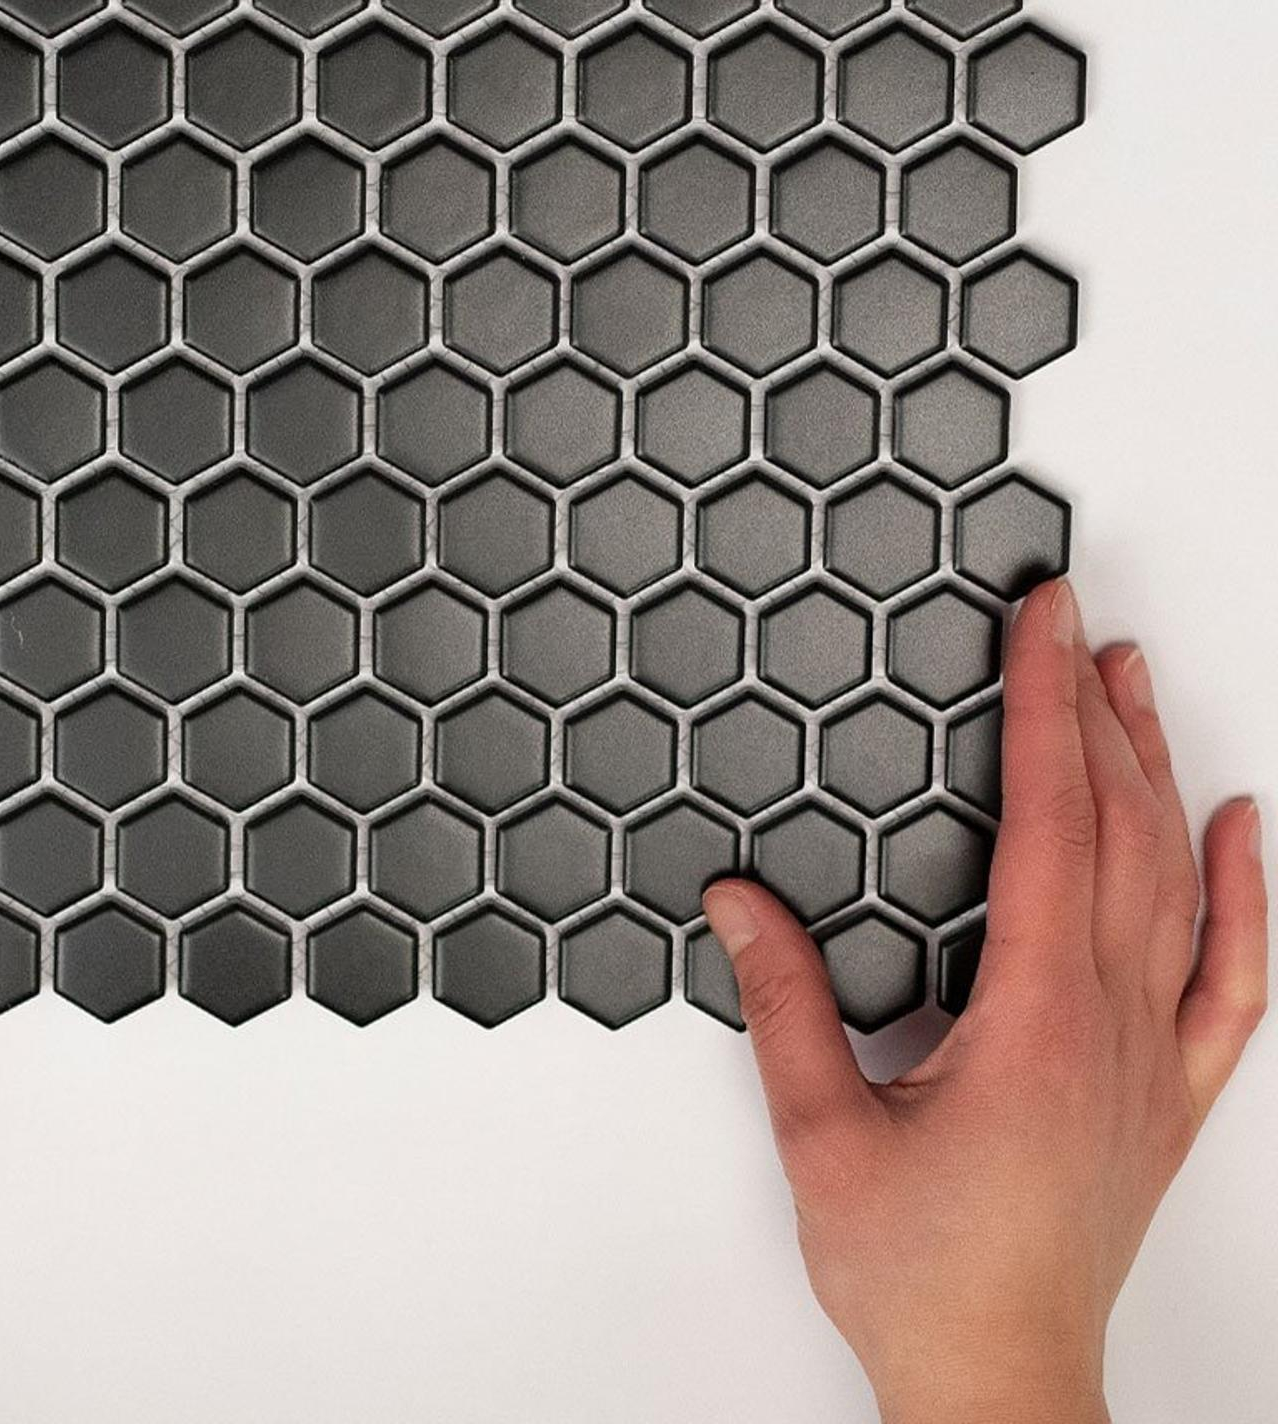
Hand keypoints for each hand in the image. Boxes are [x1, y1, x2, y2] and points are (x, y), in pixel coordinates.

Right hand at [703, 580, 1265, 1423]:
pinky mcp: (1168, 1095)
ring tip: (1135, 680)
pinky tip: (1241, 827)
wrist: (999, 1382)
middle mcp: (1111, 1024)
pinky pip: (1230, 978)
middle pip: (1116, 828)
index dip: (1040, 710)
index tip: (1040, 624)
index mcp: (1033, 1019)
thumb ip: (784, 1003)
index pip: (1045, 822)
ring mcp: (1153, 1059)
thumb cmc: (918, 1273)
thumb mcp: (820, 1132)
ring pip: (1174, 882)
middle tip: (1071, 617)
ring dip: (1156, 771)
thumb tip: (738, 900)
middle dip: (1092, 708)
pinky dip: (1246, 894)